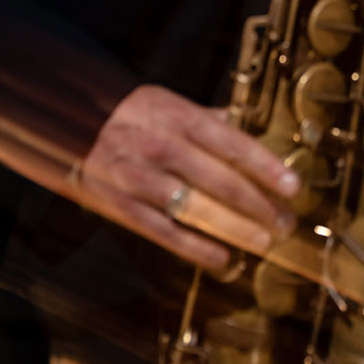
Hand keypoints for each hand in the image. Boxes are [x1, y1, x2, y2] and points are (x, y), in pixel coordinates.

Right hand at [75, 84, 299, 274]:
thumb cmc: (132, 115)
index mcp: (179, 116)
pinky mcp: (121, 205)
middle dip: (259, 205)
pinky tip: (223, 260)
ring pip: (197, 209)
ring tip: (263, 242)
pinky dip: (196, 249)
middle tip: (285, 223)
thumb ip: (209, 118)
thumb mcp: (169, 102)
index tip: (293, 188)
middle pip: (221, 181)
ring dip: (235, 229)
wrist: (70, 123)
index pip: (233, 144)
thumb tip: (249, 125)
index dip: (266, 168)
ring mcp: (140, 177)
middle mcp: (162, 146)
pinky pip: (165, 231)